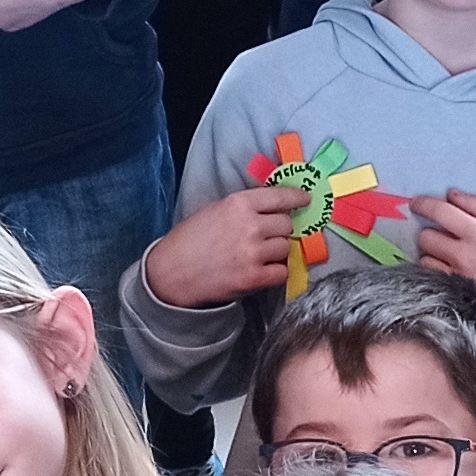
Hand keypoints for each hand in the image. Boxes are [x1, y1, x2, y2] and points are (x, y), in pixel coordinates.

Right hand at [142, 181, 305, 311]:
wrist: (171, 273)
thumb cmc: (190, 240)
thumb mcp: (215, 210)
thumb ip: (244, 208)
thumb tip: (274, 208)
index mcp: (238, 204)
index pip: (280, 197)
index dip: (296, 198)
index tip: (304, 199)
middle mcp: (250, 226)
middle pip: (286, 224)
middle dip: (280, 229)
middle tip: (266, 236)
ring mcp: (253, 253)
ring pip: (286, 247)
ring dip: (278, 251)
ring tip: (259, 255)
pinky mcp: (253, 278)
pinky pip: (282, 271)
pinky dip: (276, 272)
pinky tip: (263, 270)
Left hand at [412, 188, 475, 285]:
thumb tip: (452, 195)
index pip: (441, 212)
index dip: (424, 204)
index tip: (418, 202)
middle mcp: (463, 255)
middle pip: (426, 235)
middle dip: (431, 230)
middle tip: (443, 233)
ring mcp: (454, 275)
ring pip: (424, 255)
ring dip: (432, 251)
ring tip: (448, 252)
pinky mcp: (450, 290)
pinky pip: (428, 272)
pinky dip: (434, 267)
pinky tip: (448, 266)